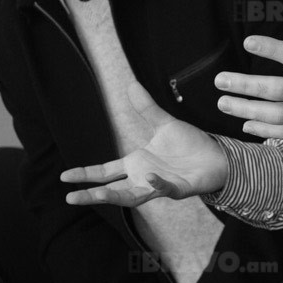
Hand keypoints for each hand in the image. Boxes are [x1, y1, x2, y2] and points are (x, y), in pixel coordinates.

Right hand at [61, 82, 228, 206]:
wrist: (217, 156)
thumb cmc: (190, 145)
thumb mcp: (164, 123)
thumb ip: (146, 108)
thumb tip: (131, 85)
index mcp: (137, 163)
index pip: (105, 172)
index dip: (86, 174)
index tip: (65, 176)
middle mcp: (144, 177)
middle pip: (112, 190)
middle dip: (91, 194)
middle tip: (70, 197)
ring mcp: (160, 185)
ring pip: (132, 196)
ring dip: (115, 196)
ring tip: (97, 195)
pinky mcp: (179, 189)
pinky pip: (165, 188)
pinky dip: (157, 184)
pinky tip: (148, 177)